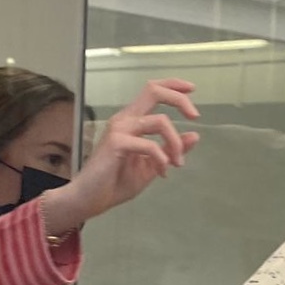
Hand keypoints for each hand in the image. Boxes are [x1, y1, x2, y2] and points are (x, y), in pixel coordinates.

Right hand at [40, 79, 199, 233]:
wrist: (89, 199)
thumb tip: (194, 136)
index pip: (152, 91)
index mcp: (131, 120)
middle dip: (179, 99)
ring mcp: (119, 129)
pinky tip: (162, 172)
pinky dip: (162, 159)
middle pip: (154, 91)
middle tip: (195, 116)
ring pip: (160, 121)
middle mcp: (125, 119)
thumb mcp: (151, 165)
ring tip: (178, 163)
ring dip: (176, 142)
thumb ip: (170, 150)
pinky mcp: (116, 143)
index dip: (173, 86)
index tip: (192, 89)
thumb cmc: (114, 182)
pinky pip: (150, 145)